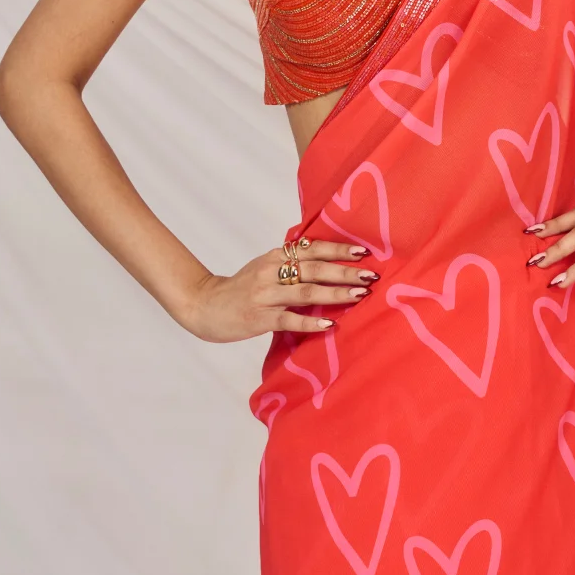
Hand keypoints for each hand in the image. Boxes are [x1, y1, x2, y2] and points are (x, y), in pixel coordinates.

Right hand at [184, 239, 377, 341]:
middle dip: (345, 272)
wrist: (204, 305)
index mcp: (274, 256)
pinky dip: (310, 322)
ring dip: (335, 294)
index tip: (363, 251)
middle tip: (370, 275)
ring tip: (359, 296)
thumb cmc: (241, 288)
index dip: (338, 249)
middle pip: (314, 269)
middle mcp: (271, 271)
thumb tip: (327, 260)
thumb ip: (290, 263)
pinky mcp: (259, 318)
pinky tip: (329, 325)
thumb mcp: (264, 267)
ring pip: (306, 292)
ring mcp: (265, 295)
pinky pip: (289, 320)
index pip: (312, 249)